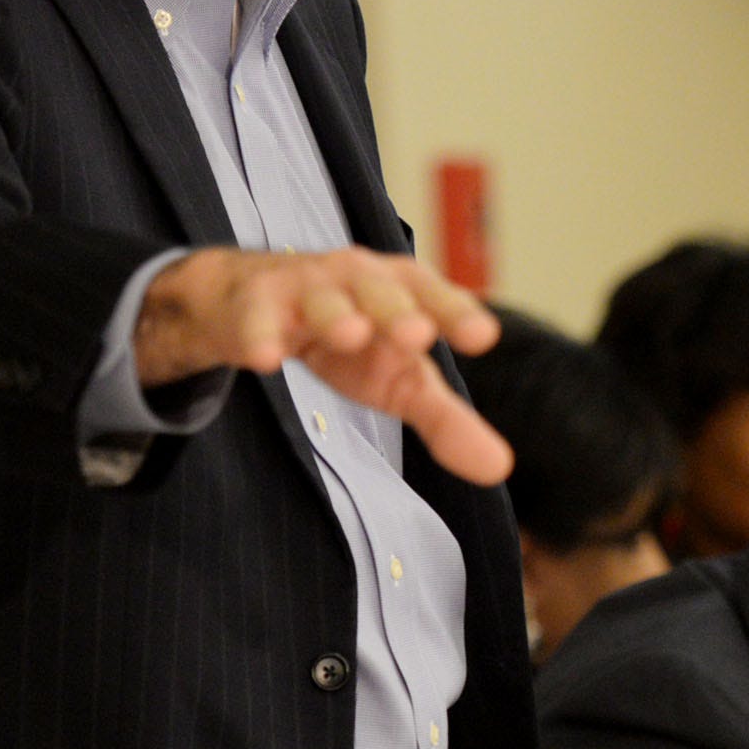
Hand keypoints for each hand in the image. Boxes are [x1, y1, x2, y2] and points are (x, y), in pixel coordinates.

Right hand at [133, 246, 510, 482]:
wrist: (248, 303)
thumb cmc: (346, 340)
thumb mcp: (398, 379)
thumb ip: (446, 420)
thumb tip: (500, 469)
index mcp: (401, 291)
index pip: (434, 296)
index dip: (457, 312)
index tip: (483, 337)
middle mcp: (356, 280)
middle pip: (380, 290)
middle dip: (398, 309)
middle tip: (418, 336)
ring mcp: (303, 289)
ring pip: (322, 299)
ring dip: (336, 314)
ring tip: (351, 334)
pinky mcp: (253, 306)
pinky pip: (256, 319)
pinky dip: (261, 335)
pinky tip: (265, 359)